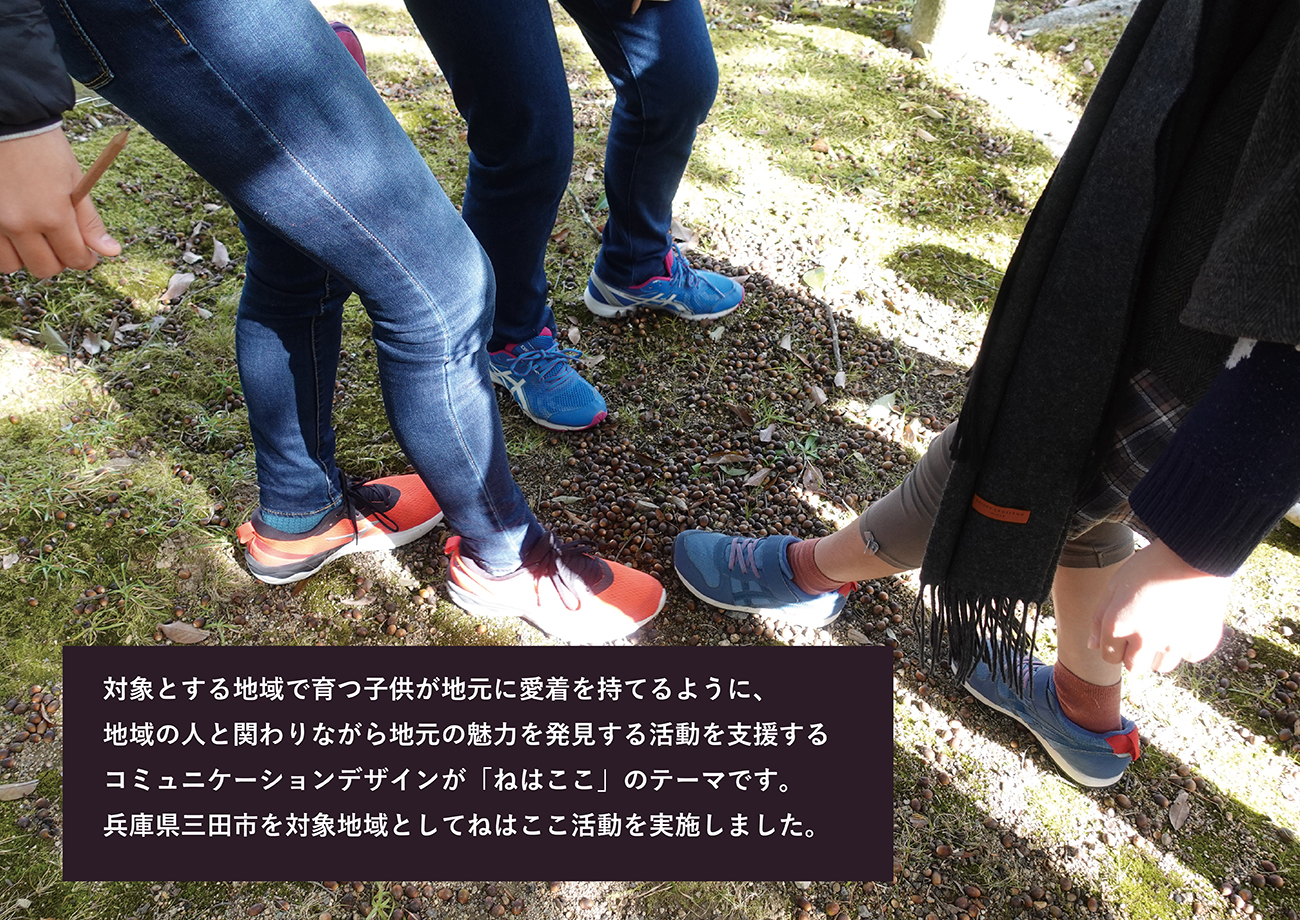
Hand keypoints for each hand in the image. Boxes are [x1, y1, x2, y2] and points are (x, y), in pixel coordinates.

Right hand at [0, 129, 119, 278]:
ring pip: (12, 265)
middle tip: (60, 244)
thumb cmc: (43, 147)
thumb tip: (110, 251)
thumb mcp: (75, 181)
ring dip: (25, 258)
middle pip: (44, 268)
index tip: (85, 253)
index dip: (85, 259)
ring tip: (33, 238)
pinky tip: (13, 232)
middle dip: (58, 260)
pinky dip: (4, 248)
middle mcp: (21, 224)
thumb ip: (89, 221)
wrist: (7, 122)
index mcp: (52, 216)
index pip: (74, 258)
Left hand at [1089, 539, 1227, 671]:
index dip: (1114, 644)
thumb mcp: (1115, 585)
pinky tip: (1187, 624)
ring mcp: (1174, 644)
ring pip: (1162, 666)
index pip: (1109, 656)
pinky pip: (1189, 656)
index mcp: (1118, 625)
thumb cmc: (1150, 566)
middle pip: (1134, 667)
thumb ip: (1099, 617)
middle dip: (1135, 653)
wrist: (1194, 553)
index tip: (1125, 631)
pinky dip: (1187, 646)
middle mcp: (1144, 640)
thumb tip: (1092, 646)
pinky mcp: (1202, 643)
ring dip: (1160, 653)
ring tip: (1166, 626)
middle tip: (1145, 630)